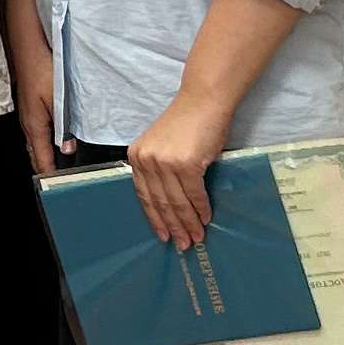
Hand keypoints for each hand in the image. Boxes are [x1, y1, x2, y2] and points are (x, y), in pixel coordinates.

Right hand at [0, 0, 58, 173]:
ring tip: (62, 166)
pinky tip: (57, 139)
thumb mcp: (57, 97)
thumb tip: (68, 148)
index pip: (41, 158)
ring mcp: (27, 112)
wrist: (26, 40)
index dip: (50, 174)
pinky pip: (38, 130)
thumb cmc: (43, 67)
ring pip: (37, 141)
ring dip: (46, 154)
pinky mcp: (30, 103)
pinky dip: (46, 140)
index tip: (60, 191)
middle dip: (48, 168)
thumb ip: (63, 124)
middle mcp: (28, 122)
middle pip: (36, 153)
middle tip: (64, 182)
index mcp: (34, 124)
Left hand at [125, 90, 231, 252]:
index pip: (143, 195)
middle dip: (172, 226)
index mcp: (136, 156)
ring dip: (188, 223)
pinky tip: (206, 218)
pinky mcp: (186, 164)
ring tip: (196, 237)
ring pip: (177, 202)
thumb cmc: (187, 122)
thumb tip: (171, 205)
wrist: (204, 100)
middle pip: (160, 202)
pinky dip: (201, 208)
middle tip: (182, 244)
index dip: (154, 218)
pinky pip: (194, 194)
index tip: (162, 235)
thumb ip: (160, 170)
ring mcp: (165, 162)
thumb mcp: (162, 146)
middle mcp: (146, 160)